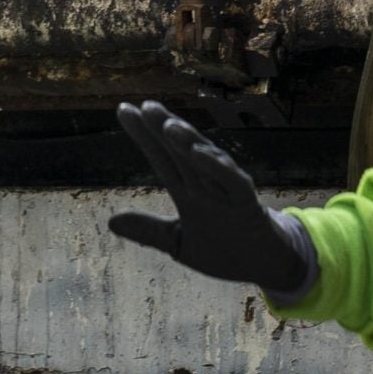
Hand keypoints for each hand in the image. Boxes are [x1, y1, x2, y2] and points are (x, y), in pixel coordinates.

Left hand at [107, 100, 319, 299]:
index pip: (162, 157)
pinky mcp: (246, 203)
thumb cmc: (223, 250)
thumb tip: (110, 221)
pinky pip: (232, 181)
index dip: (144, 135)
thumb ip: (148, 230)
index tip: (124, 110)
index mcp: (188, 191)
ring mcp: (226, 191)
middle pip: (181, 151)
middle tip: (146, 106)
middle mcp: (205, 184)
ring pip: (205, 161)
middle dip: (163, 128)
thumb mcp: (178, 243)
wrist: (262, 267)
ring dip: (189, 142)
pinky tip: (200, 153)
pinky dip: (217, 167)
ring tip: (169, 125)